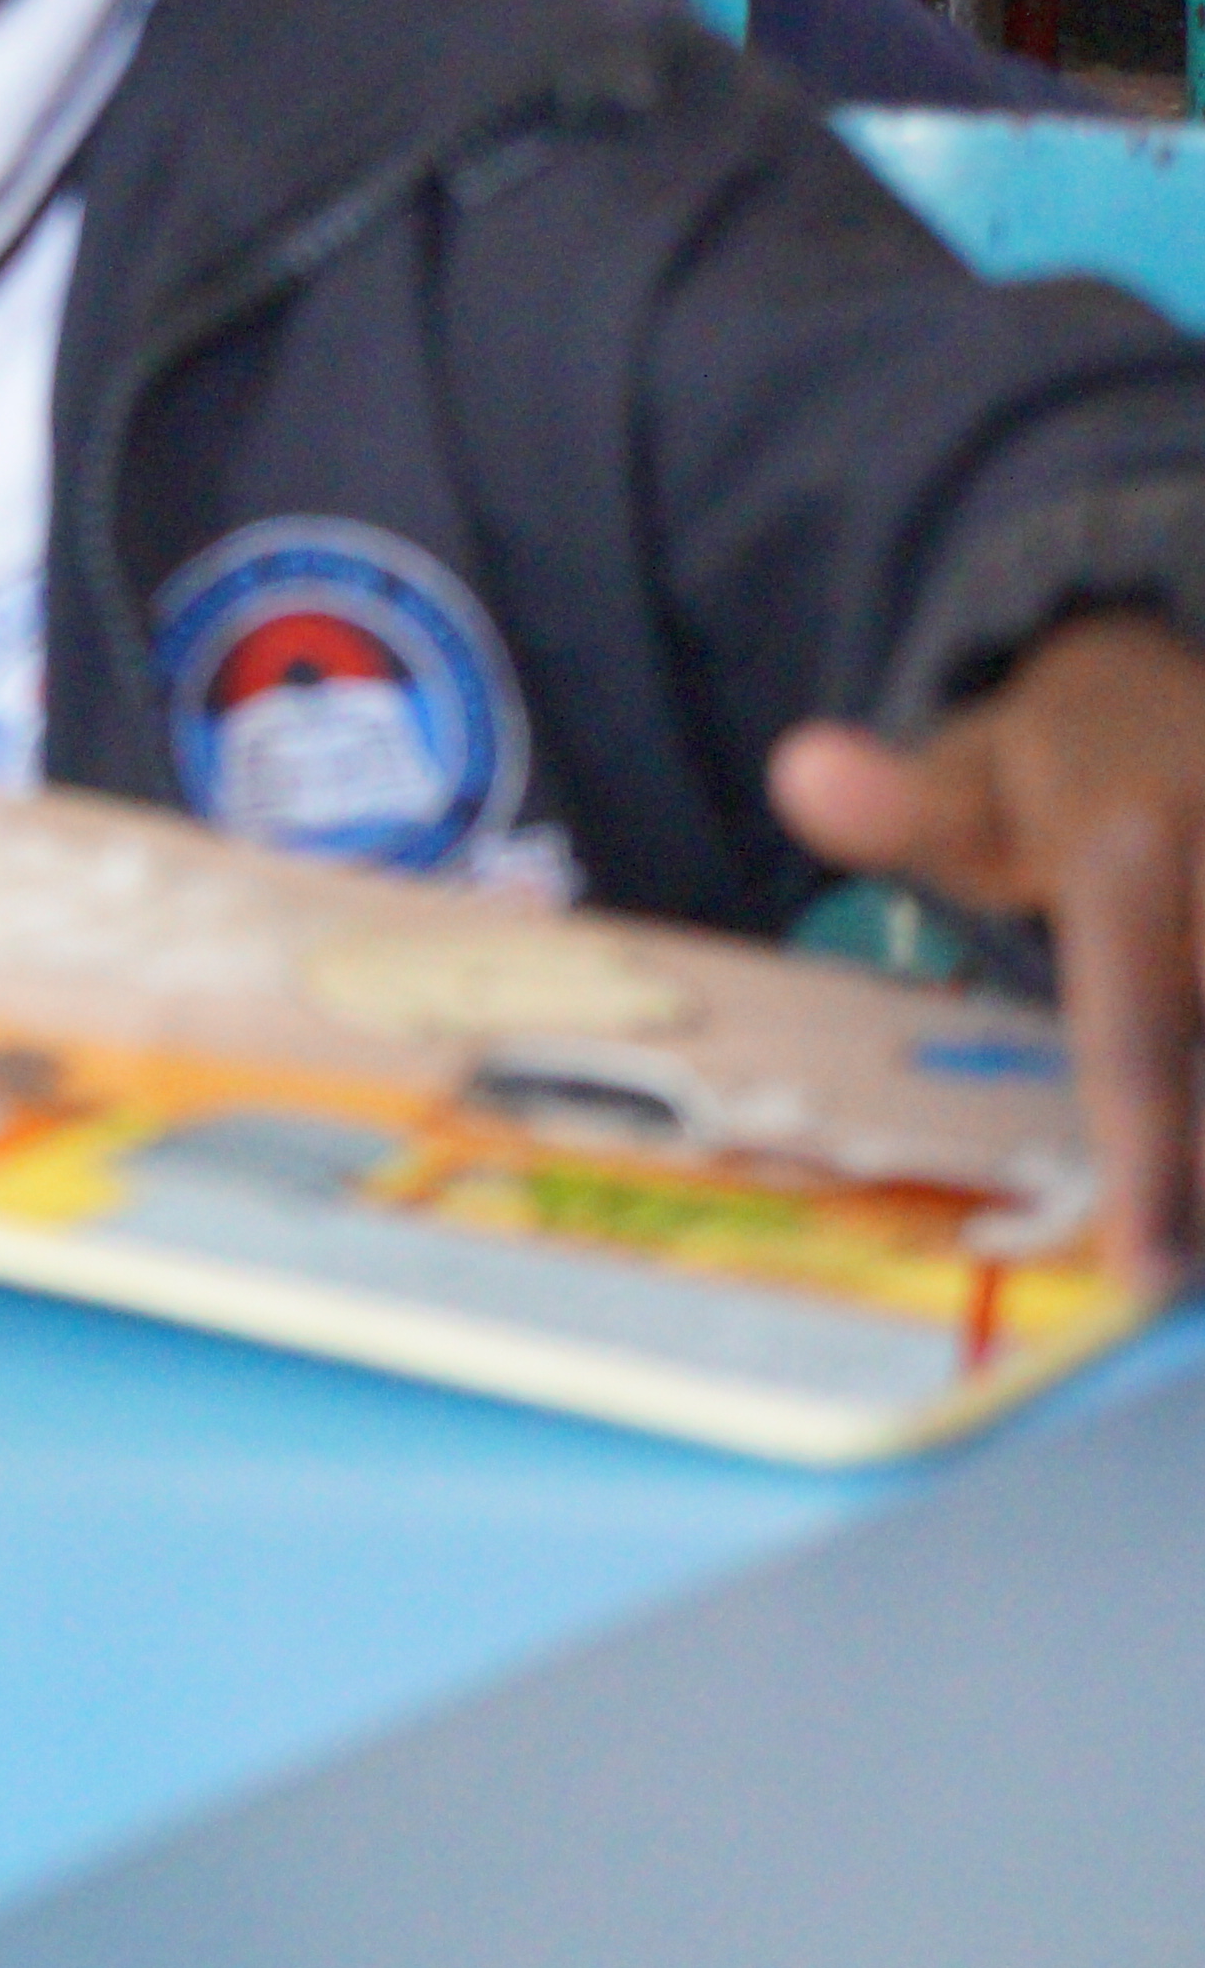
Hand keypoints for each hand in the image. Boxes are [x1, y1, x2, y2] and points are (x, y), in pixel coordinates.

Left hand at [771, 610, 1204, 1285]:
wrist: (1158, 687)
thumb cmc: (1046, 772)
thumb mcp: (964, 782)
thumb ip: (899, 811)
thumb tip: (802, 769)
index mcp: (1129, 851)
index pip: (1137, 1039)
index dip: (1151, 1167)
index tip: (1152, 1280)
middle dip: (1199, 1182)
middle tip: (1165, 1277)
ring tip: (1179, 1242)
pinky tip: (1193, 1195)